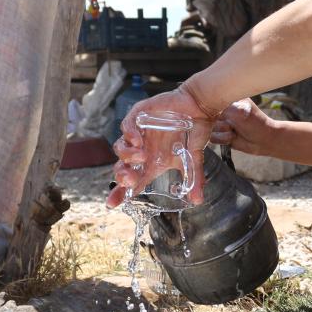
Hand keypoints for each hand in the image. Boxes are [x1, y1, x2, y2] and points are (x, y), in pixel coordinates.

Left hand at [106, 86, 214, 208]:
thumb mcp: (192, 159)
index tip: (112, 204)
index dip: (121, 193)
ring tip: (140, 157)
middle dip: (122, 176)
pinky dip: (129, 135)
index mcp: (152, 163)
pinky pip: (126, 126)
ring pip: (120, 147)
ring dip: (126, 156)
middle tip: (130, 180)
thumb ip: (193, 179)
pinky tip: (137, 141)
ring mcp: (139, 133)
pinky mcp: (139, 116)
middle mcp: (142, 150)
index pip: (133, 181)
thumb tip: (198, 200)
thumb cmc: (194, 132)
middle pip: (122, 167)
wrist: (199, 107)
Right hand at [209, 99, 278, 156]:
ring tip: (234, 131)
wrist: (264, 141)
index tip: (218, 113)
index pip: (210, 99)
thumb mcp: (239, 111)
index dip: (210, 107)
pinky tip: (232, 137)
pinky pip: (212, 137)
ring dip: (223, 131)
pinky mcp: (220, 134)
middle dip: (219, 122)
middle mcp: (222, 110)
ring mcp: (221, 122)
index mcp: (228, 99)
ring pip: (209, 128)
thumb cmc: (256, 123)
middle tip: (231, 124)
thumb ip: (222, 107)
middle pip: (207, 115)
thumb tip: (208, 106)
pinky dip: (222, 139)